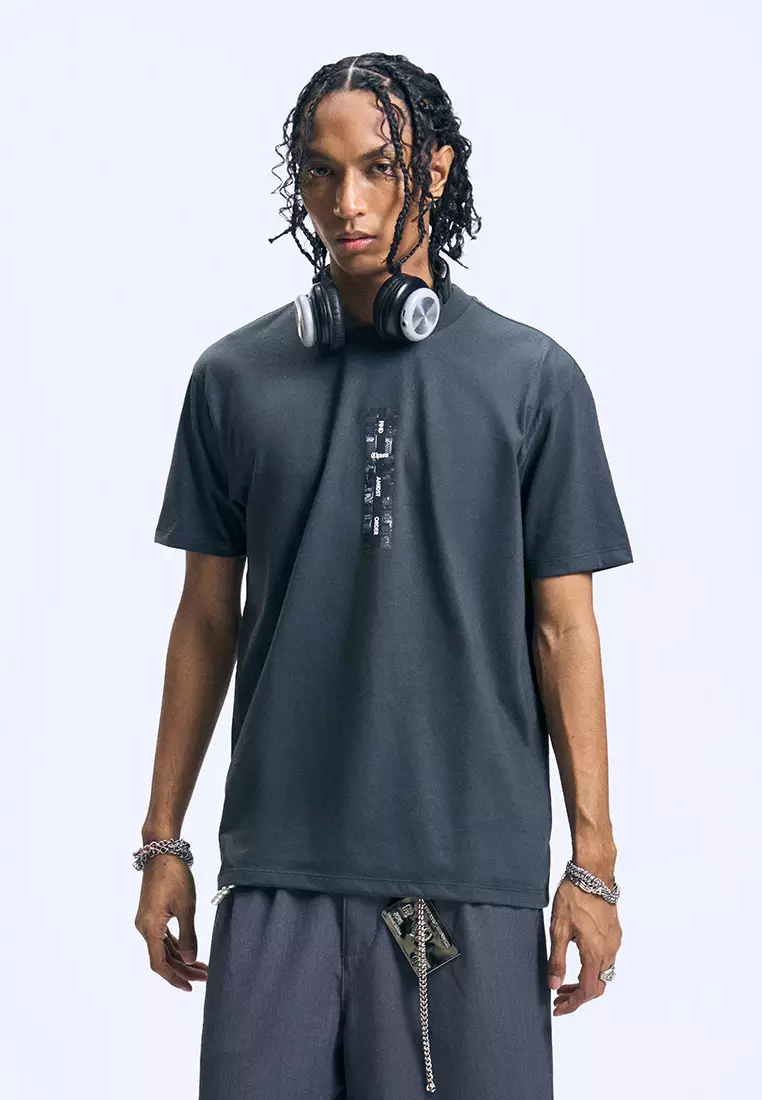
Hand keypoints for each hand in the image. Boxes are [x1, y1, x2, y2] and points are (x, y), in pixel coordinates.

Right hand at [134, 854, 208, 991]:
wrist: (162, 851)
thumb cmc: (174, 876)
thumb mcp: (186, 907)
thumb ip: (188, 935)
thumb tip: (189, 959)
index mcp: (150, 928)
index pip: (159, 963)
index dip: (174, 978)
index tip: (190, 987)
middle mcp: (144, 927)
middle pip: (162, 958)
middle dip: (183, 969)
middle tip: (204, 976)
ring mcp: (147, 920)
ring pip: (163, 948)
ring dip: (181, 958)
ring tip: (201, 967)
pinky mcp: (152, 913)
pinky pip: (163, 937)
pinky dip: (176, 946)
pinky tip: (188, 950)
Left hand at [546, 877, 620, 1014]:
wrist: (593, 873)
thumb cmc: (574, 897)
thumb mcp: (558, 929)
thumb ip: (557, 960)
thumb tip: (553, 985)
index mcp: (595, 953)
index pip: (587, 991)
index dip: (573, 1004)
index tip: (558, 1008)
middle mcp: (609, 951)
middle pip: (597, 986)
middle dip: (577, 996)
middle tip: (558, 997)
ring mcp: (613, 941)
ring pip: (602, 973)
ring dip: (584, 981)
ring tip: (564, 981)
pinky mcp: (613, 932)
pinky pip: (606, 959)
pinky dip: (591, 968)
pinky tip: (576, 959)